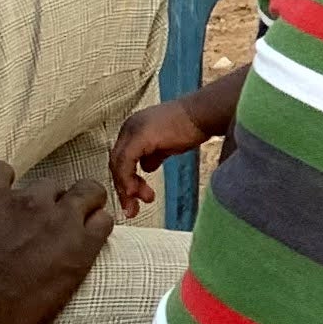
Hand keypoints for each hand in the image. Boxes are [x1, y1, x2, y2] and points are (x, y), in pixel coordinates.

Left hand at [108, 80, 239, 216]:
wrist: (205, 115)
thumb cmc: (192, 126)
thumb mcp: (168, 144)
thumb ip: (154, 155)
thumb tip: (146, 167)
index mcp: (134, 129)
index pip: (123, 159)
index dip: (127, 180)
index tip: (135, 198)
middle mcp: (128, 128)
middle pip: (117, 163)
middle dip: (124, 188)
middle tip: (131, 208)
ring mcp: (132, 131)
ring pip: (118, 165)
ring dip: (126, 188)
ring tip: (137, 204)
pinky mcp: (138, 137)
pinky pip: (126, 163)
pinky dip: (128, 180)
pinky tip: (135, 193)